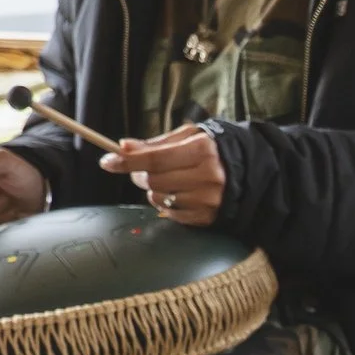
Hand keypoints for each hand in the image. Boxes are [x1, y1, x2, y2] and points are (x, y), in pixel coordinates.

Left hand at [99, 126, 226, 224]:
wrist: (247, 173)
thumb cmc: (211, 151)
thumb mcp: (188, 137)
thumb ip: (155, 143)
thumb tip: (124, 147)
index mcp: (202, 151)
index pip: (155, 158)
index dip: (127, 161)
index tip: (107, 161)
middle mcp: (207, 176)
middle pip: (154, 180)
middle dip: (140, 175)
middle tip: (142, 169)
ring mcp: (207, 199)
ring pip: (159, 198)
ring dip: (153, 190)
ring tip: (166, 180)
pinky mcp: (206, 217)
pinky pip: (170, 213)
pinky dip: (165, 204)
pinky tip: (176, 194)